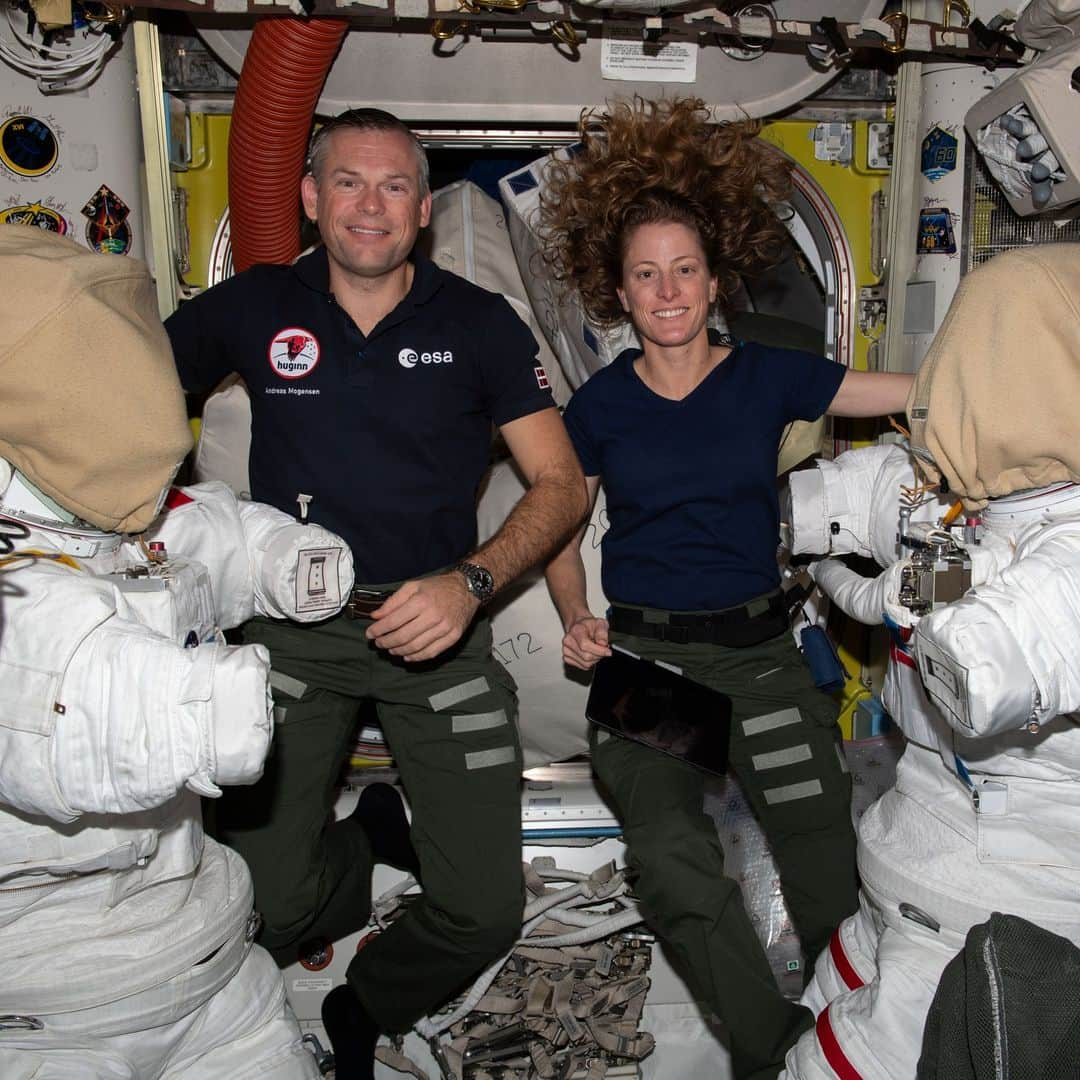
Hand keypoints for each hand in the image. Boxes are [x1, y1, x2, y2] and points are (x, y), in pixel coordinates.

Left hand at [365, 573, 479, 661]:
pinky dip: (417, 657)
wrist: (467, 589)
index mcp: (421, 601)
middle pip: (403, 636)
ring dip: (399, 651)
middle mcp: (433, 616)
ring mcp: (445, 628)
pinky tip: (407, 656)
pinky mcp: (454, 636)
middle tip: (378, 643)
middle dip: (386, 642)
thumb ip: (393, 601)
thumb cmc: (438, 587)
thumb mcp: (413, 586)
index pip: (394, 621)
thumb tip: (375, 616)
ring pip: (416, 647)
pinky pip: (432, 652)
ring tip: (391, 649)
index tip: (370, 634)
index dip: (379, 630)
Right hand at [562, 615, 610, 670]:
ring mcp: (566, 650)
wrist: (580, 626)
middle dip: (599, 655)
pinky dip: (590, 662)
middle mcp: (568, 641)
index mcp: (576, 630)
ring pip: (585, 663)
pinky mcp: (567, 658)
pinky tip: (590, 653)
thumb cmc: (589, 625)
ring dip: (595, 659)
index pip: (585, 645)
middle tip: (604, 650)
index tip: (608, 651)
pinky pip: (583, 666)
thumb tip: (603, 644)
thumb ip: (602, 633)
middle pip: (586, 656)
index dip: (599, 650)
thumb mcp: (600, 623)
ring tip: (596, 650)